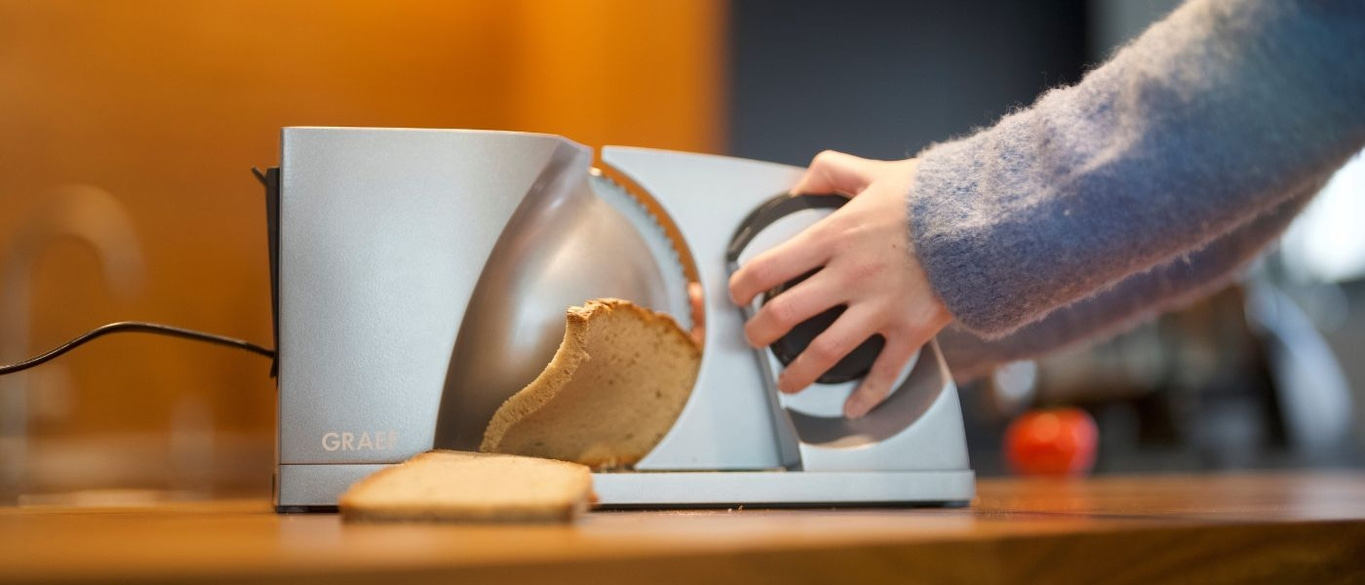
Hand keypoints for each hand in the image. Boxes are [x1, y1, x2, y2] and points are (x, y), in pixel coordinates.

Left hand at [728, 151, 950, 417]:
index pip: (769, 266)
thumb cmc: (933, 196)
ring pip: (823, 351)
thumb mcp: (876, 172)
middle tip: (753, 338)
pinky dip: (866, 396)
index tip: (736, 294)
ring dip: (796, 373)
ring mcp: (879, 306)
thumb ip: (832, 171)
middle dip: (758, 331)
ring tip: (785, 383)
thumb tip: (800, 184)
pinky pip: (884, 372)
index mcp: (835, 236)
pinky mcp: (911, 329)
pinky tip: (852, 407)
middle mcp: (850, 275)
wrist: (987, 218)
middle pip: (784, 314)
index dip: (741, 284)